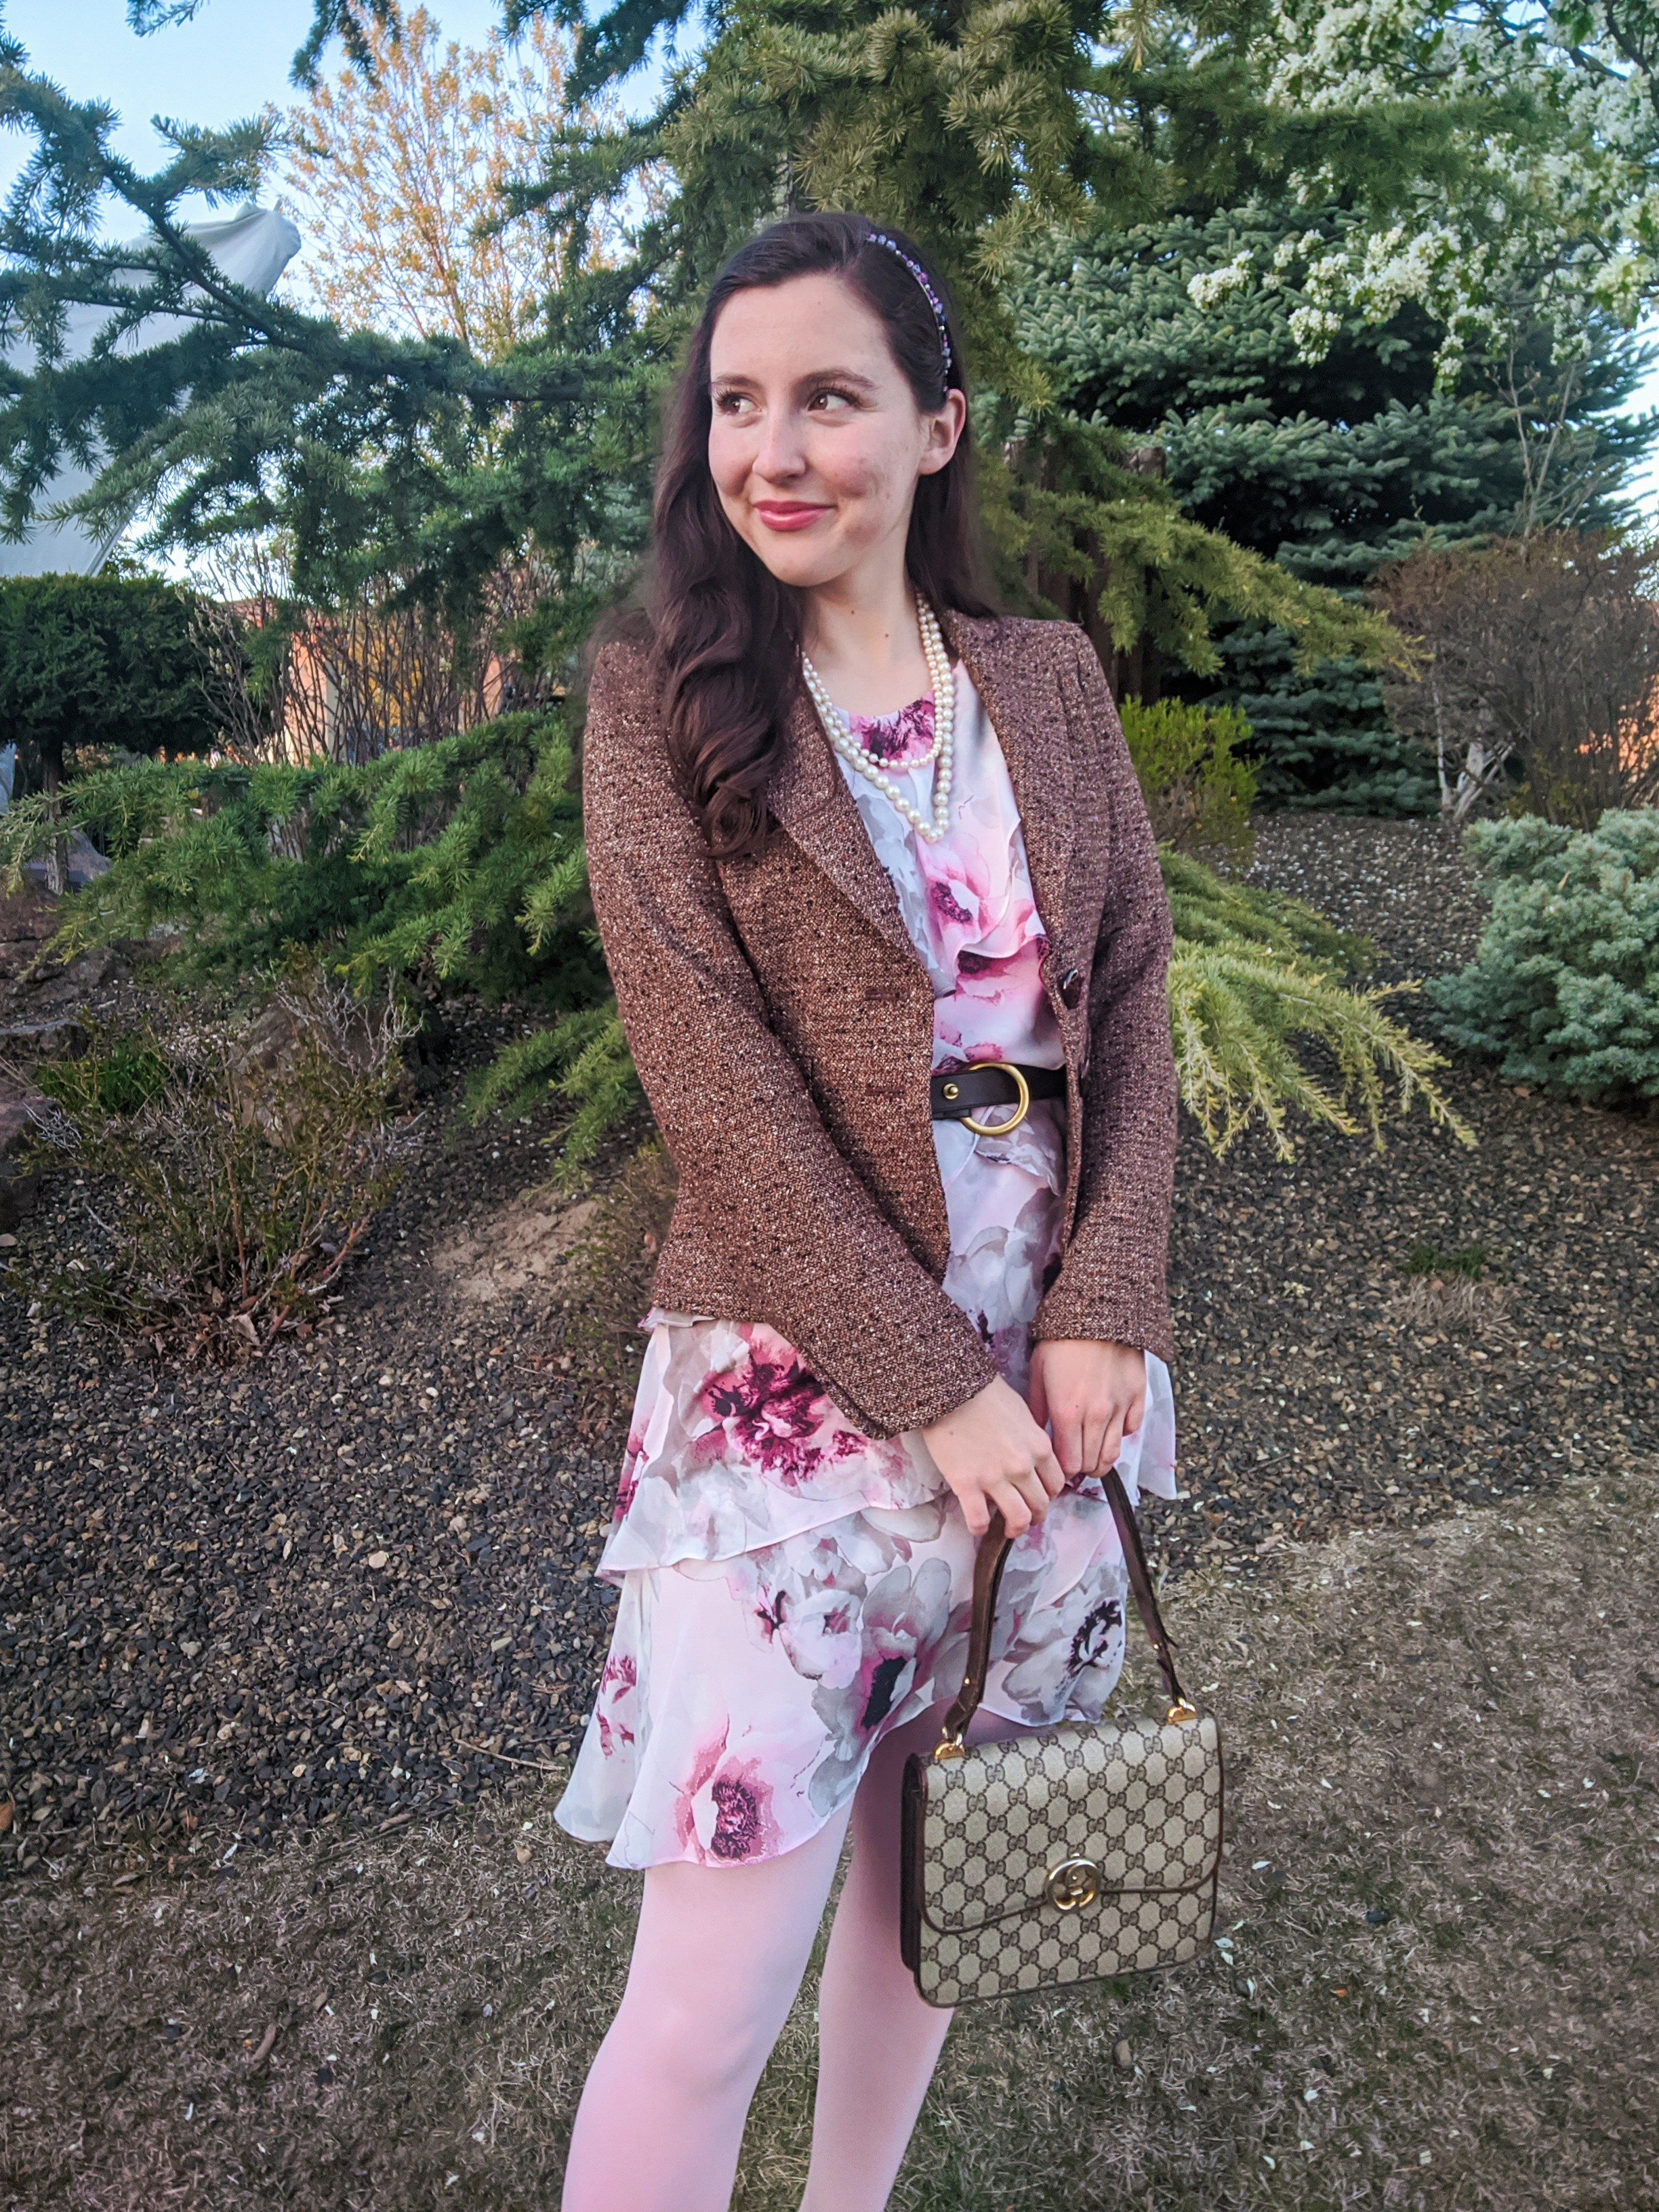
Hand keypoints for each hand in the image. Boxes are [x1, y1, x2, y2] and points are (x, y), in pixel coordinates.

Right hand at [919, 1375, 1064, 1537]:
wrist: (949, 1387)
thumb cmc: (983, 1393)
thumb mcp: (1021, 1411)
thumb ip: (1031, 1438)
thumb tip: (1031, 1457)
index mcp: (1039, 1447)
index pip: (1056, 1483)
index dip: (1049, 1494)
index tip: (1040, 1496)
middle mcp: (1023, 1466)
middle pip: (1041, 1504)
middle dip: (1036, 1515)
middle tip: (1027, 1517)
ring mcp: (995, 1477)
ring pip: (1018, 1518)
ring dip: (1016, 1529)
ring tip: (1008, 1529)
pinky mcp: (967, 1484)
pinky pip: (978, 1520)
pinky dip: (979, 1529)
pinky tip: (977, 1526)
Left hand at [1027, 1339, 1145, 1481]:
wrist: (1098, 1310)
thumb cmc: (1062, 1340)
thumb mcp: (1038, 1373)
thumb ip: (1037, 1410)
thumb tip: (1036, 1436)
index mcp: (1067, 1412)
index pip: (1069, 1464)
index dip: (1062, 1471)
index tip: (1057, 1467)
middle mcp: (1096, 1416)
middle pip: (1092, 1464)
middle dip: (1080, 1468)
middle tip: (1073, 1462)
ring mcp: (1120, 1407)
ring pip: (1113, 1454)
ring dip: (1101, 1460)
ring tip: (1091, 1455)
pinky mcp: (1138, 1397)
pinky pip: (1132, 1430)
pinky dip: (1121, 1434)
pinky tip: (1109, 1426)